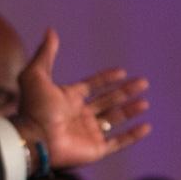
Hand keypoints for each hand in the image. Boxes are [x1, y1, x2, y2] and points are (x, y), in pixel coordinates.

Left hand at [12, 29, 150, 168]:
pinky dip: (133, 135)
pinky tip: (146, 126)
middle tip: (144, 82)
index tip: (122, 72)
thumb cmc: (34, 108)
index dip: (107, 78)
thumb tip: (50, 30)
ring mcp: (88, 132)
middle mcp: (80, 115)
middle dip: (126, 91)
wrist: (35, 138)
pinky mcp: (95, 149)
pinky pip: (119, 142)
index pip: (92, 86)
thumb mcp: (36, 75)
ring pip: (115, 119)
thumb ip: (46, 53)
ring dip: (130, 110)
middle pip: (108, 100)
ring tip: (145, 102)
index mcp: (68, 98)